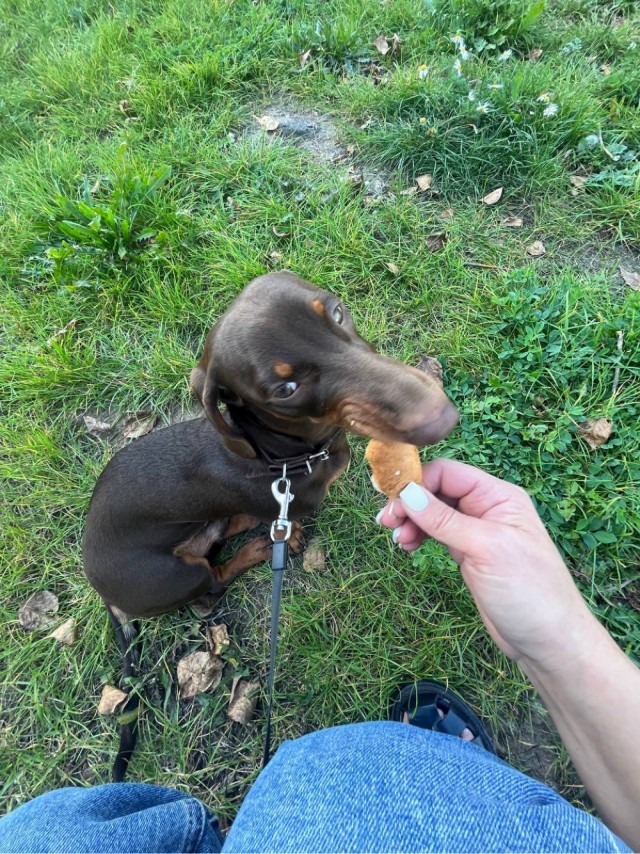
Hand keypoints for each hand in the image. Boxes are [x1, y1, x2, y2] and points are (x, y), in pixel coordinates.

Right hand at [377, 458, 594, 670]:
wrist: (548, 641)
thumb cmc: (529, 591)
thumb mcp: (484, 549)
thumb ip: (444, 520)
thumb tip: (407, 494)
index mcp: (499, 496)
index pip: (449, 473)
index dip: (418, 482)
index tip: (393, 502)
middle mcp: (488, 508)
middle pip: (438, 490)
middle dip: (411, 503)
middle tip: (387, 524)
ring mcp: (478, 532)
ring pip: (434, 513)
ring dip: (412, 521)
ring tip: (398, 541)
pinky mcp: (470, 554)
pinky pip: (438, 534)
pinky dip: (420, 536)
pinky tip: (408, 547)